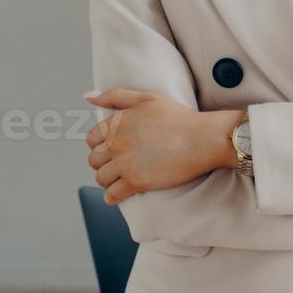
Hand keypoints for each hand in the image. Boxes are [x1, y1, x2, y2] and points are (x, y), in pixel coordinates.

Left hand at [83, 89, 239, 203]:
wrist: (203, 139)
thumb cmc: (180, 118)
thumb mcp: (148, 98)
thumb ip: (116, 96)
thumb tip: (88, 96)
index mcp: (117, 122)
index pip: (92, 139)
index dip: (101, 146)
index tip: (114, 150)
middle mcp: (117, 143)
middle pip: (94, 160)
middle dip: (104, 163)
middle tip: (119, 165)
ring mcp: (125, 163)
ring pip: (101, 178)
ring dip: (109, 180)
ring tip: (121, 179)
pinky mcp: (136, 182)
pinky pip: (112, 195)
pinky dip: (113, 197)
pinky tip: (121, 194)